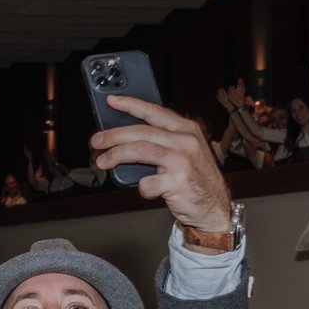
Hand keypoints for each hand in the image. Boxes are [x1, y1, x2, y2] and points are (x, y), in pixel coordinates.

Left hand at [90, 96, 231, 236]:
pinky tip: (146, 188)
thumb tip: (124, 137)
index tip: (112, 101)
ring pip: (139, 150)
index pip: (155, 111)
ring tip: (102, 162)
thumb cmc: (193, 178)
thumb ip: (162, 141)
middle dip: (113, 135)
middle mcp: (186, 141)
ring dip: (115, 155)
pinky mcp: (177, 182)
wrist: (213, 207)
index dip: (131, 104)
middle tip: (96, 141)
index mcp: (187, 129)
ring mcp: (183, 161)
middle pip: (141, 132)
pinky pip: (147, 181)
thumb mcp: (184, 152)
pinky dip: (141, 186)